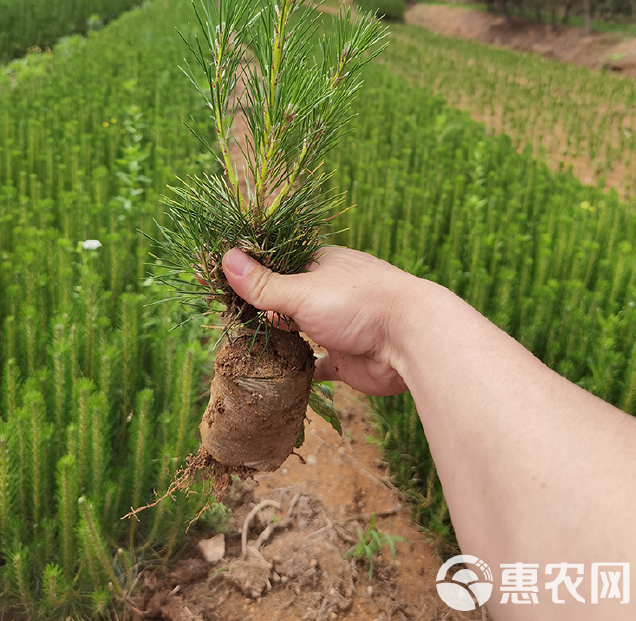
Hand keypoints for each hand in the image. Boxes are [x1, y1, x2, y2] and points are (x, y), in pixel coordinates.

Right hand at [221, 245, 414, 395]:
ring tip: (246, 347)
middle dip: (265, 310)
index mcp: (323, 265)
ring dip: (281, 338)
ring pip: (303, 330)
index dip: (253, 276)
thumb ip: (263, 283)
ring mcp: (340, 325)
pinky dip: (301, 369)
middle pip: (290, 299)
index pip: (280, 265)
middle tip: (230, 322)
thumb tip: (224, 258)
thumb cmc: (358, 304)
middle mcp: (331, 292)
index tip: (224, 290)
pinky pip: (318, 364)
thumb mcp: (301, 291)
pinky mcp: (347, 357)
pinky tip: (279, 375)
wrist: (411, 340)